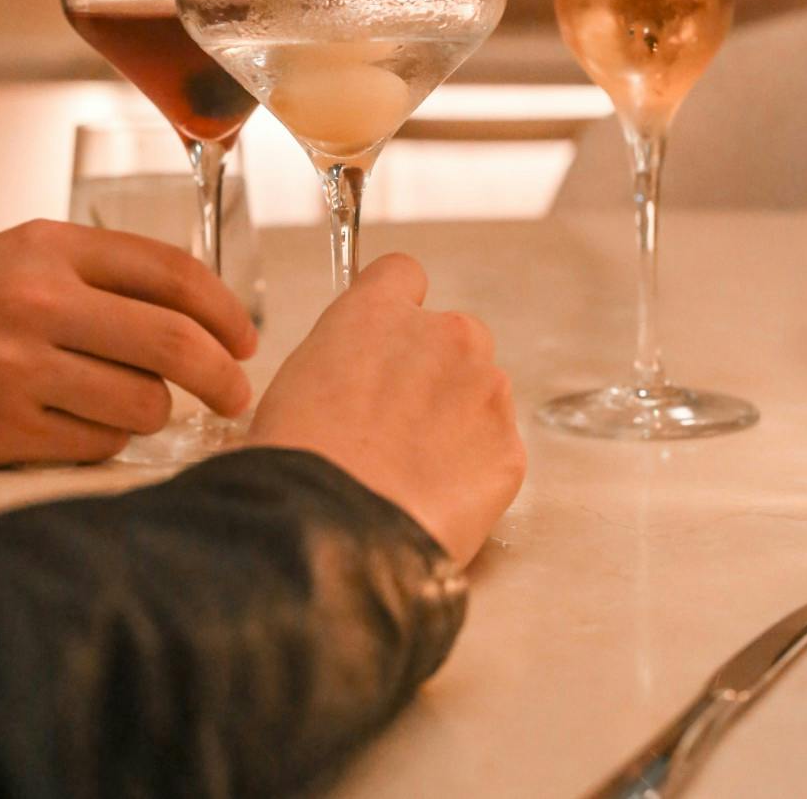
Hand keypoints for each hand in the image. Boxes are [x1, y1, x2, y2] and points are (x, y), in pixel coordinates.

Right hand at [0, 220, 255, 465]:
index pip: (172, 272)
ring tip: (126, 402)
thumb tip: (203, 314)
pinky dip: (106, 439)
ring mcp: (19, 368)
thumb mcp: (22, 256)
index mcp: (50, 246)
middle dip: (225, 374)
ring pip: (144, 403)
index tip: (246, 340)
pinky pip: (99, 445)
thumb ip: (104, 273)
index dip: (225, 310)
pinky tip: (78, 424)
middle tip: (237, 392)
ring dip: (154, 411)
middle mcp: (37, 300)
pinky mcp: (3, 430)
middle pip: (175, 341)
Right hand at [247, 253, 524, 565]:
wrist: (331, 532)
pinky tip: (434, 495)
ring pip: (480, 391)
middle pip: (454, 335)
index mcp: (380, 312)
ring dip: (457, 418)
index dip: (395, 305)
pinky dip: (473, 469)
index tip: (389, 335)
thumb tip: (355, 376)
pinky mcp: (509, 449)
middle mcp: (443, 336)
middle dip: (433, 369)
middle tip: (396, 421)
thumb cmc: (299, 460)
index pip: (403, 274)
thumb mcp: (296, 379)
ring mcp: (485, 391)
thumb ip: (345, 356)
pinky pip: (495, 448)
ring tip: (412, 468)